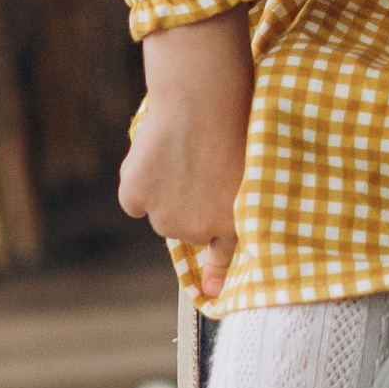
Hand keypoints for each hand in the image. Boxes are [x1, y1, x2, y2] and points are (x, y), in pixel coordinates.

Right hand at [119, 14, 253, 299]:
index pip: (224, 257)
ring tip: (181, 152)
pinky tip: (157, 151)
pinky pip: (135, 197)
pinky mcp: (136, 198)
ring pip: (160, 214)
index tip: (214, 293)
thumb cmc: (237, 116)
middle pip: (186, 229)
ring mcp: (166, 217)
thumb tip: (227, 221)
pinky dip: (140, 179)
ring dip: (164, 192)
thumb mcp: (253, 162)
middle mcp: (199, 229)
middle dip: (189, 205)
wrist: (202, 94)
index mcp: (235, 221)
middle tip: (199, 165)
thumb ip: (239, 196)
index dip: (217, 274)